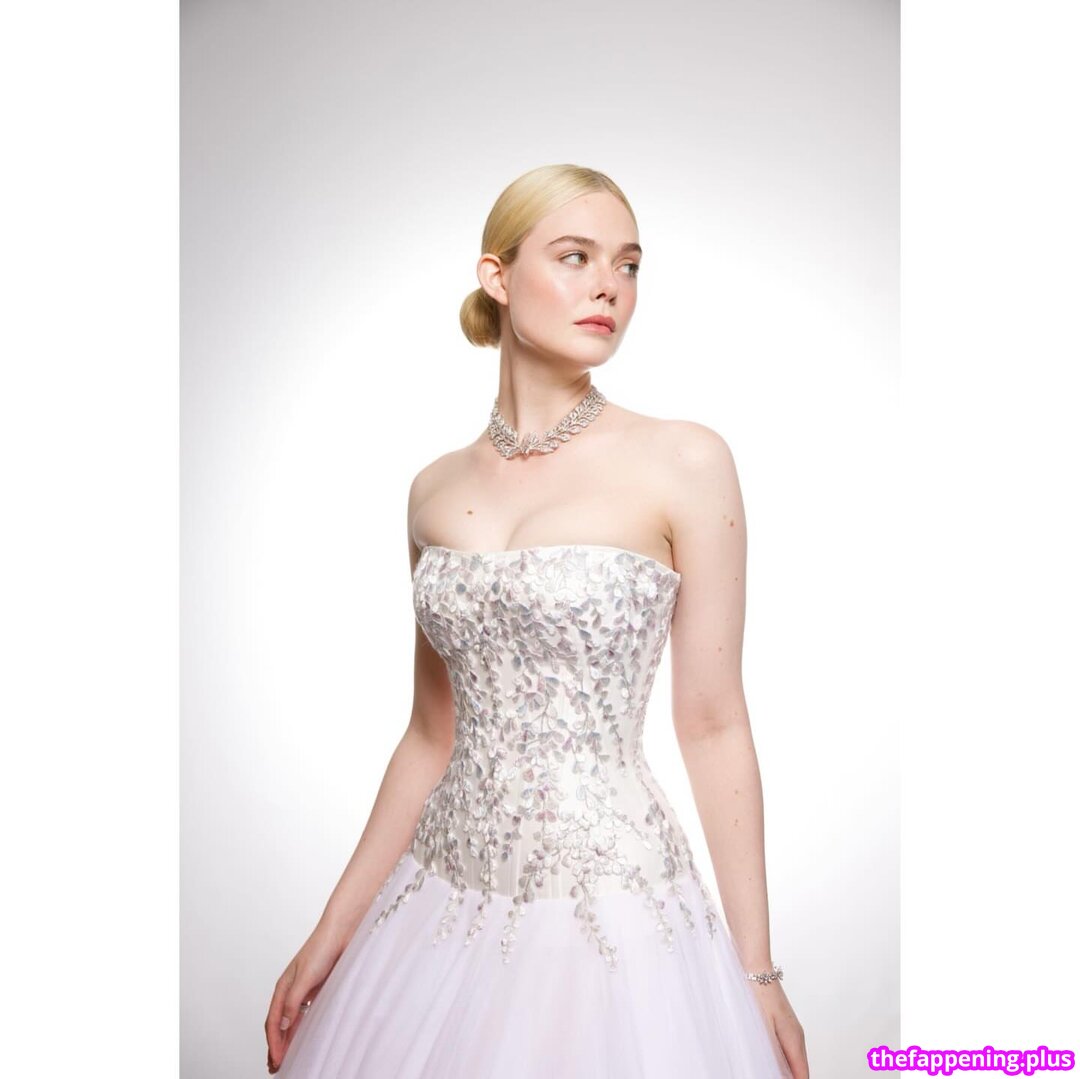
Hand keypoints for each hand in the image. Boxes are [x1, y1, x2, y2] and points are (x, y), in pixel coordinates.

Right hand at [265, 922, 351, 1073]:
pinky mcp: (318, 989)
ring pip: (292, 1021)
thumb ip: (293, 1001)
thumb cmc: (322, 947)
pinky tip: (303, 1038)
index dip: (274, 1043)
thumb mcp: (305, 976)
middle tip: (276, 1066)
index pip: (274, 1022)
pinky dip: (301, 1029)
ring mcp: (305, 990)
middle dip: (276, 1045)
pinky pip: (306, 1014)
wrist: (342, 931)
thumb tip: (284, 1025)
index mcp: (283, 987)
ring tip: (285, 1058)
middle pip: (280, 1024)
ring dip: (287, 1040)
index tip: (276, 1060)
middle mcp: (291, 990)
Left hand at [750, 980, 807, 1078]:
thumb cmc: (758, 995)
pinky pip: (788, 1049)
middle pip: (801, 1070)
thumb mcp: (763, 1027)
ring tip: (772, 1073)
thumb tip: (777, 1072)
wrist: (756, 969)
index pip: (802, 1075)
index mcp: (794, 1040)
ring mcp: (791, 1029)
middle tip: (771, 1077)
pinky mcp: (783, 1024)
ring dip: (788, 1071)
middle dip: (792, 1078)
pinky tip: (770, 1061)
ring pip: (795, 1059)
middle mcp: (797, 1036)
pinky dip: (783, 1060)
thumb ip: (773, 1053)